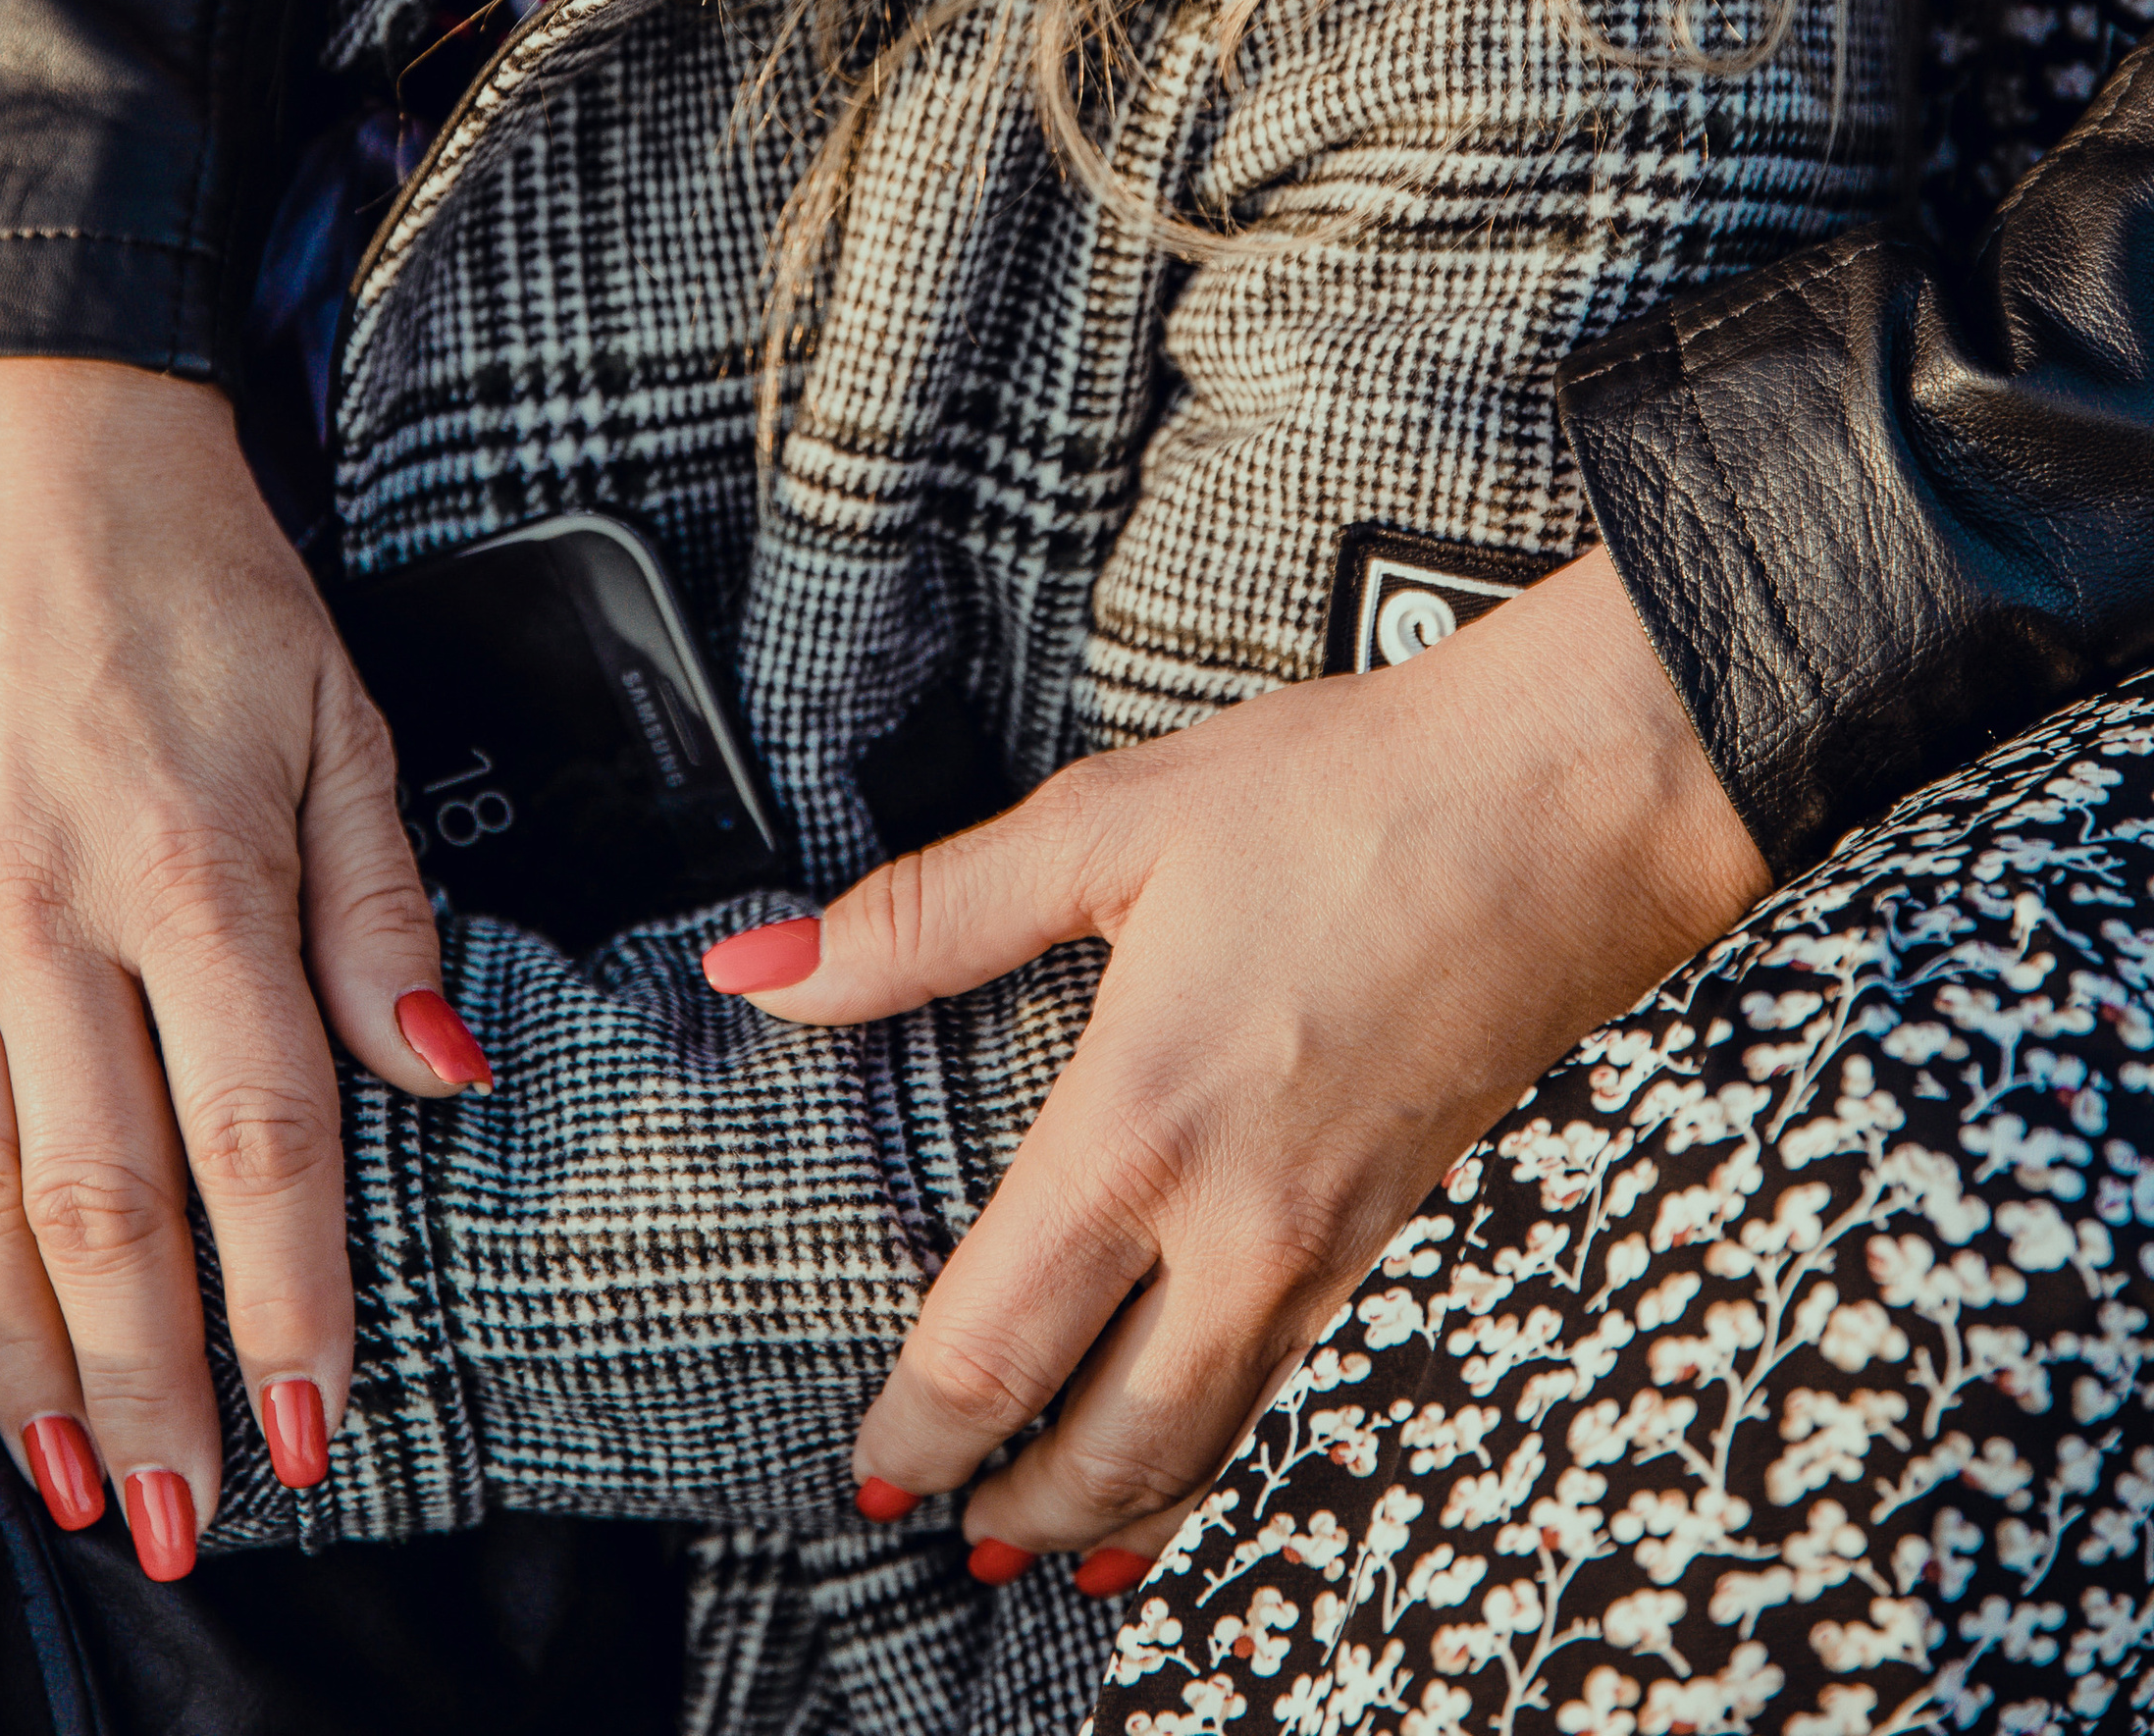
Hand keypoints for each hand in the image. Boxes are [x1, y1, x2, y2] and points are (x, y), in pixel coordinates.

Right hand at [0, 359, 490, 1573]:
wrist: (31, 441)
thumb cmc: (203, 577)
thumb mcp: (340, 716)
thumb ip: (379, 906)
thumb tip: (440, 1073)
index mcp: (198, 866)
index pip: (257, 1137)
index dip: (289, 1300)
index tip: (312, 1426)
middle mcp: (49, 905)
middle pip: (102, 1199)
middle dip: (151, 1379)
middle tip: (182, 1512)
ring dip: (12, 1346)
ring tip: (68, 1460)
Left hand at [710, 547, 1768, 1584]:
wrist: (1572, 802)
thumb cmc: (1355, 797)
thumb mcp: (1108, 824)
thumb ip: (927, 915)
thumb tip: (766, 968)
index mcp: (1141, 1124)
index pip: (992, 1344)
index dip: (913, 1429)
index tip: (865, 1463)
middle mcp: (1240, 1222)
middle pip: (1106, 1445)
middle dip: (1011, 1512)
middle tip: (942, 1531)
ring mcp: (1336, 1245)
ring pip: (1211, 1440)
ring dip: (1119, 1510)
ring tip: (1053, 1540)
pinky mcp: (1406, 1231)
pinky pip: (1296, 1388)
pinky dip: (1226, 1448)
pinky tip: (1206, 1440)